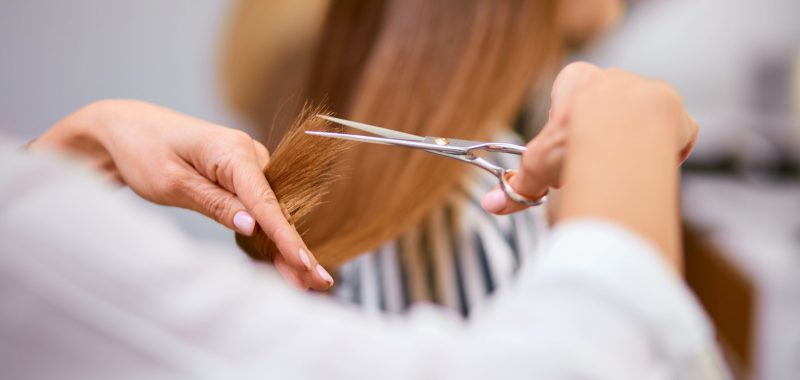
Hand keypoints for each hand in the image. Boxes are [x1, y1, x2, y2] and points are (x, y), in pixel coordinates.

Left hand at [31, 100, 333, 289]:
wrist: (127, 127)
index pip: (266, 202)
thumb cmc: (143, 150)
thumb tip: (253, 228)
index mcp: (234, 151)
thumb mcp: (173, 183)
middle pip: (277, 209)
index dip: (285, 237)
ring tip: (306, 281)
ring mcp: (249, 162)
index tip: (304, 263)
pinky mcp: (243, 173)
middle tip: (317, 283)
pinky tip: (285, 259)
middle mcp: (250, 153)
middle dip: (294, 248)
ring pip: (273, 210)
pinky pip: (262, 205)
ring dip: (285, 245)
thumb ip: (216, 205)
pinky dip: (271, 232)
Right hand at [481, 62, 697, 214]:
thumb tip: (491, 205)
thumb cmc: (573, 138)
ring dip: (632, 146)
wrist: (619, 130)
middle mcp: (614, 78)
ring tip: (623, 169)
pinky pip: (674, 132)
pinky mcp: (676, 110)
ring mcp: (647, 90)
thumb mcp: (537, 164)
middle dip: (600, 140)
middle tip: (593, 167)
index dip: (567, 133)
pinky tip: (651, 166)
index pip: (570, 101)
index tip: (567, 155)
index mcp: (577, 79)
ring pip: (640, 122)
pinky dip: (666, 152)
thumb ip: (518, 184)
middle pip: (607, 113)